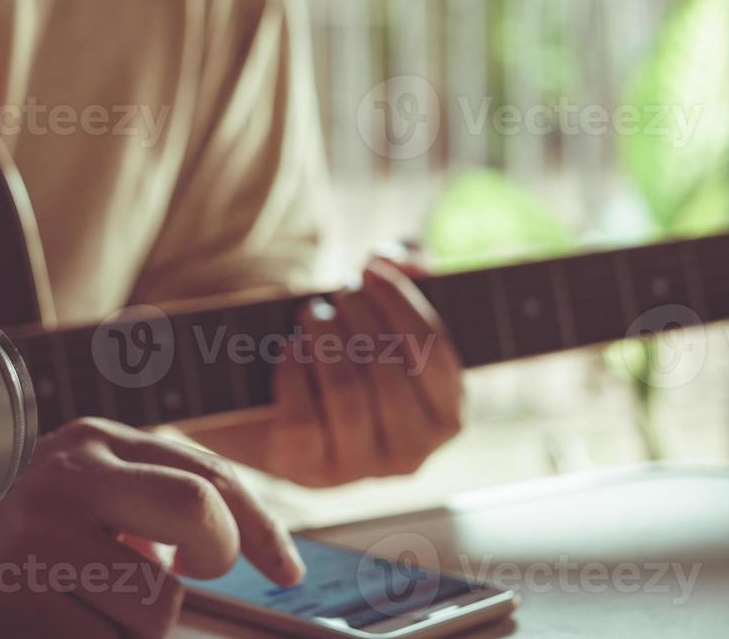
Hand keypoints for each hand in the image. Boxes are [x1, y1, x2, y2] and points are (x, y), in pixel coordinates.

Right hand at [0, 417, 304, 637]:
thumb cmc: (17, 523)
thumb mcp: (82, 487)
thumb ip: (151, 496)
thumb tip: (237, 545)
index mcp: (97, 442)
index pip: (208, 474)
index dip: (261, 529)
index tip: (285, 570)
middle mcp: (73, 475)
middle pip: (199, 508)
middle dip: (218, 555)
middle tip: (188, 576)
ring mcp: (42, 534)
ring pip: (155, 607)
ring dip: (136, 628)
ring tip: (87, 607)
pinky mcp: (14, 596)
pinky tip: (60, 623)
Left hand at [206, 254, 463, 486]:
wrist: (280, 407)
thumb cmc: (349, 351)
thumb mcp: (384, 309)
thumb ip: (407, 268)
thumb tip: (404, 256)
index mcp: (448, 417)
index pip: (434, 353)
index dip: (401, 302)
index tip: (371, 268)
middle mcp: (412, 454)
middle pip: (389, 370)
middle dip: (360, 316)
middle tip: (339, 291)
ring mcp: (360, 470)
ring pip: (348, 393)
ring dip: (327, 339)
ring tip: (313, 312)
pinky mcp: (308, 473)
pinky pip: (303, 418)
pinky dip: (295, 373)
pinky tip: (291, 347)